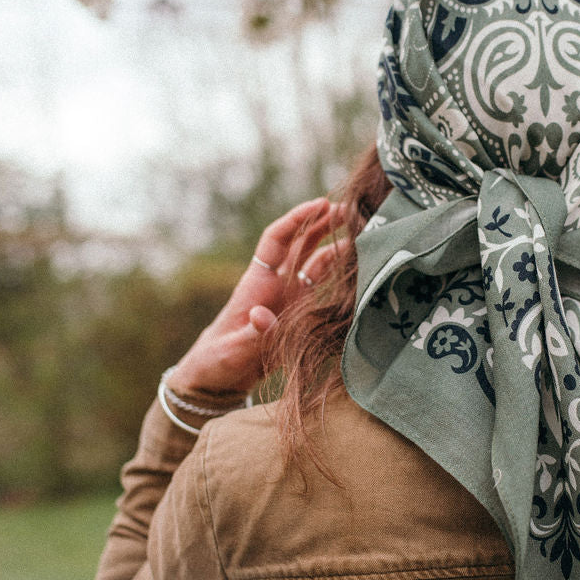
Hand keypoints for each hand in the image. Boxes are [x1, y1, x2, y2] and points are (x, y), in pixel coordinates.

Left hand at [168, 198, 344, 396]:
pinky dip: (339, 274)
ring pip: (315, 261)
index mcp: (257, 283)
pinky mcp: (300, 312)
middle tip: (350, 207)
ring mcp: (289, 296)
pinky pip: (322, 286)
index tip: (320, 203)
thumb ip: (252, 333)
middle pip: (301, 243)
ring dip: (334, 244)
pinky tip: (358, 266)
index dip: (297, 219)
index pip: (276, 240)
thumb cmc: (220, 360)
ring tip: (360, 230)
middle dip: (323, 222)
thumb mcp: (234, 349)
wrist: (219, 376)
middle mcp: (276, 284)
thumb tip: (262, 316)